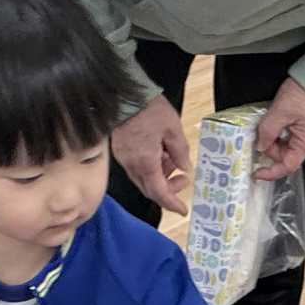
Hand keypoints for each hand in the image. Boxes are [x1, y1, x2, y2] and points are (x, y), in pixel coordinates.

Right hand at [110, 95, 190, 214]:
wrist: (124, 94)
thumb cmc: (150, 110)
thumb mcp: (173, 130)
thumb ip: (180, 153)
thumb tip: (185, 169)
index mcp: (145, 163)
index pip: (159, 193)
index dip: (172, 203)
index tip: (183, 210)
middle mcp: (132, 166)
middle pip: (150, 190)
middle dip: (168, 190)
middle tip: (183, 179)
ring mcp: (123, 160)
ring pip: (143, 180)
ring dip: (159, 178)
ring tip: (172, 160)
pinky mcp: (120, 152)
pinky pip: (136, 169)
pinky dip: (150, 169)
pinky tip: (159, 155)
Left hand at [253, 78, 304, 179]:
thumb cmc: (303, 93)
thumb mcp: (279, 112)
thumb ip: (267, 132)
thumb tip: (260, 146)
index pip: (287, 166)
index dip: (271, 172)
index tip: (257, 173)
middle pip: (284, 155)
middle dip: (269, 147)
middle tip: (260, 133)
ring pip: (283, 146)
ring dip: (272, 138)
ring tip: (268, 123)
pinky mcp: (302, 128)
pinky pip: (286, 137)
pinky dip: (276, 133)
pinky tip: (273, 122)